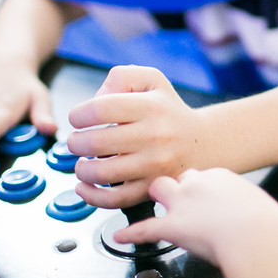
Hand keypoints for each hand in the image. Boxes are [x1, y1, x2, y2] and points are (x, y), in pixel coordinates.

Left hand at [65, 65, 205, 208]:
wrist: (202, 143)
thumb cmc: (167, 110)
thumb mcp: (151, 79)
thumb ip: (120, 78)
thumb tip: (94, 100)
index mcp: (151, 106)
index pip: (100, 109)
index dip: (78, 115)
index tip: (78, 119)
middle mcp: (155, 136)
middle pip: (96, 142)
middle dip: (75, 142)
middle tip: (77, 141)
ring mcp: (154, 166)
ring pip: (101, 173)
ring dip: (81, 169)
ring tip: (83, 163)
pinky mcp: (152, 188)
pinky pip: (115, 200)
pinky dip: (92, 196)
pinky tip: (84, 186)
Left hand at [113, 169, 277, 269]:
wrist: (260, 239)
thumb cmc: (267, 228)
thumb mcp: (259, 208)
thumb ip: (246, 209)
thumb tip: (248, 219)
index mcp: (221, 176)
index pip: (202, 176)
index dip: (200, 188)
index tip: (203, 198)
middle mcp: (198, 184)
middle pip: (177, 177)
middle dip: (175, 186)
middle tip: (177, 199)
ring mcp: (183, 203)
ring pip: (157, 190)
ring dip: (154, 198)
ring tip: (148, 204)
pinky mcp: (172, 226)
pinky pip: (144, 228)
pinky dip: (130, 233)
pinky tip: (120, 236)